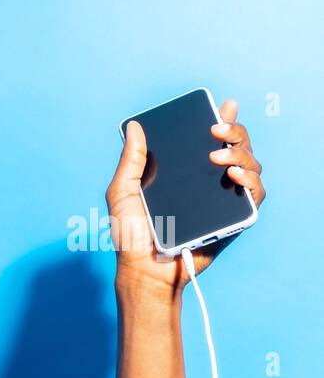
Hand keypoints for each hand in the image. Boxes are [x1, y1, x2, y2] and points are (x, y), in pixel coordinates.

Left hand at [107, 99, 265, 298]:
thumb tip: (134, 127)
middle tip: (216, 130)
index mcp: (184, 172)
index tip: (223, 106)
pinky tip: (234, 174)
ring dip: (241, 153)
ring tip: (219, 156)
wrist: (144, 271)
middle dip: (234, 131)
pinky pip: (254, 195)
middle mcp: (207, 182)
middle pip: (235, 147)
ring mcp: (222, 199)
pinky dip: (250, 180)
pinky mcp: (234, 218)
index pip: (209, 140)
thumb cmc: (131, 235)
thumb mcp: (122, 193)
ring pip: (249, 166)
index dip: (222, 120)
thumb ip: (130, 161)